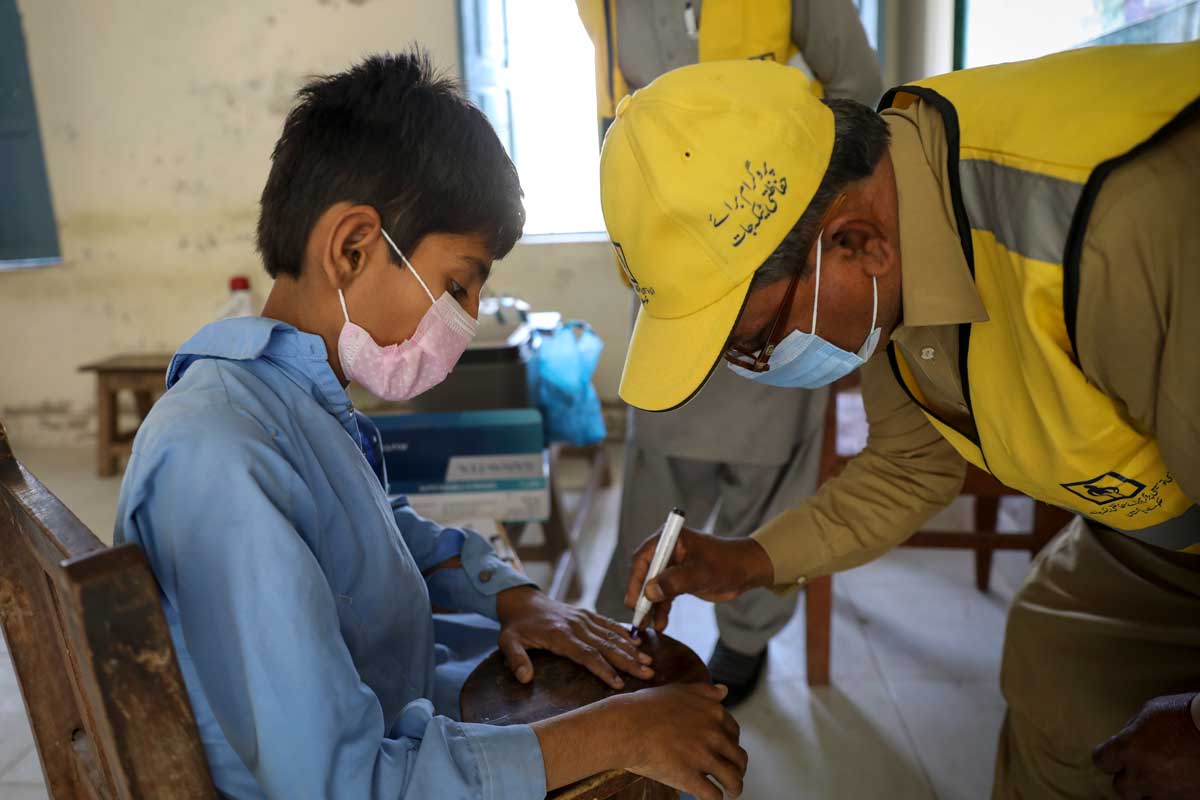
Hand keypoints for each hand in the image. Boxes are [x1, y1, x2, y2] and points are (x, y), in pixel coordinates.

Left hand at [495, 586, 652, 688]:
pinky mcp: (587, 614)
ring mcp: (583, 618)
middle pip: (606, 645)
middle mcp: (576, 625)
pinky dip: (625, 633)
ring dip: (631, 649)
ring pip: (611, 635)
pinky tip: (639, 643)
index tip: (618, 683)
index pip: (586, 654)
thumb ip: (516, 659)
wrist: (522, 600)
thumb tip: (524, 678)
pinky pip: (608, 623)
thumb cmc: (516, 626)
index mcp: (559, 634)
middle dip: (628, 661)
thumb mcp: (507, 642)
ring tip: (649, 662)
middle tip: (648, 674)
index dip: (603, 669)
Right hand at [609, 683, 747, 798]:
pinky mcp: (691, 778)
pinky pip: (713, 796)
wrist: (625, 726)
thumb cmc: (645, 707)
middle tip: (732, 774)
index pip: (734, 732)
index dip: (731, 743)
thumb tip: (725, 690)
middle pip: (738, 757)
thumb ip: (704, 691)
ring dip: (734, 787)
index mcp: (714, 712)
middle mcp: (714, 734)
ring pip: (733, 779)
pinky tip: (710, 799)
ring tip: (731, 792)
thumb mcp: (679, 690)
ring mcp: (704, 757)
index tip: (726, 751)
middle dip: (738, 767)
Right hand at [624, 527, 774, 631]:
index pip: (644, 559)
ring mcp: (671, 566)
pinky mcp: (678, 579)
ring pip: (653, 588)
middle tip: (638, 618)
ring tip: (647, 626)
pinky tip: (660, 624)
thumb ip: (675, 581)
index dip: (636, 581)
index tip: (633, 601)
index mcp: (669, 539)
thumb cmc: (726, 564)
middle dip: (641, 597)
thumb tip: (649, 592)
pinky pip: (664, 595)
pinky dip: (662, 609)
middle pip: (645, 574)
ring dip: (650, 607)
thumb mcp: (701, 573)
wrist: (746, 571)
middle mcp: (666, 550)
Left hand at [1093, 692, 1199, 798]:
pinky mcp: (1186, 799)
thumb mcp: (1150, 710)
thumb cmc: (1185, 714)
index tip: (1111, 755)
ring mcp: (1166, 791)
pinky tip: (1178, 783)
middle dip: (1126, 779)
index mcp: (1129, 749)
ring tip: (1159, 778)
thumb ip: (1133, 728)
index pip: (1101, 761)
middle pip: (1121, 788)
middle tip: (1137, 769)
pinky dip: (1172, 795)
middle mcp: (1143, 774)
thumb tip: (1126, 737)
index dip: (1106, 758)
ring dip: (1149, 791)